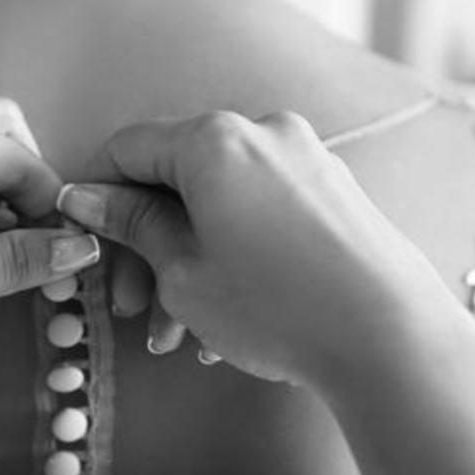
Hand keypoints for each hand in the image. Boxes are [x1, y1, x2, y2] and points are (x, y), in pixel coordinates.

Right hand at [58, 110, 465, 387]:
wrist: (390, 340)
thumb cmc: (277, 307)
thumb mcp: (181, 271)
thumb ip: (132, 225)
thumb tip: (85, 197)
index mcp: (213, 141)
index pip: (128, 149)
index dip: (97, 197)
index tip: (86, 243)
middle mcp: (262, 134)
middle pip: (175, 181)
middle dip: (145, 248)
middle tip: (131, 308)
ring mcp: (305, 160)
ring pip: (218, 206)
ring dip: (187, 265)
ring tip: (179, 336)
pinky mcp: (333, 192)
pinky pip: (259, 215)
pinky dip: (231, 257)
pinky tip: (225, 319)